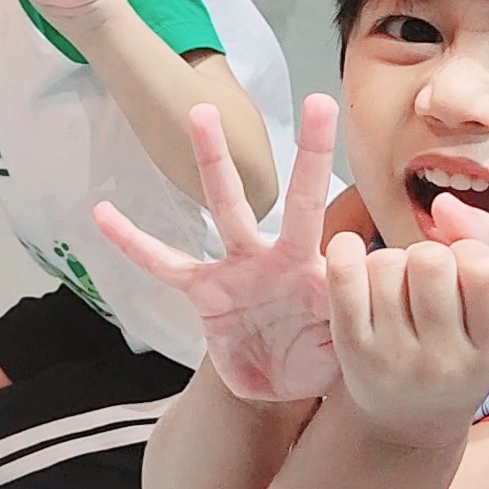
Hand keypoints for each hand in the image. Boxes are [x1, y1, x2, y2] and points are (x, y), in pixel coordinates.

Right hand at [94, 94, 341, 401]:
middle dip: (310, 152)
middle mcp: (282, 259)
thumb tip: (366, 306)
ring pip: (228, 208)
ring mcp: (239, 269)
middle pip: (298, 199)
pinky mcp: (204, 291)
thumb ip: (351, 331)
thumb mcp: (344, 355)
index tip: (386, 207)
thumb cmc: (318, 361)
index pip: (349, 240)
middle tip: (319, 100)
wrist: (275, 388)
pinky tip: (102, 212)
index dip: (371, 246)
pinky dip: (133, 241)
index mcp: (321, 275)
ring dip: (215, 162)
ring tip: (200, 113)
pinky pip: (164, 263)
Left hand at [325, 196, 488, 448]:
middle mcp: (447, 362)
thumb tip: (443, 201)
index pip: (485, 269)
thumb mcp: (486, 310)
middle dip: (426, 254)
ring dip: (389, 260)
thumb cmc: (452, 346)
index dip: (468, 250)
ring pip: (385, 263)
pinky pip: (343, 276)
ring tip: (396, 287)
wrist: (406, 419)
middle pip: (430, 260)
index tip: (461, 267)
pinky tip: (350, 253)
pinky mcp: (351, 351)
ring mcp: (395, 359)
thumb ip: (480, 243)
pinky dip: (345, 251)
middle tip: (423, 279)